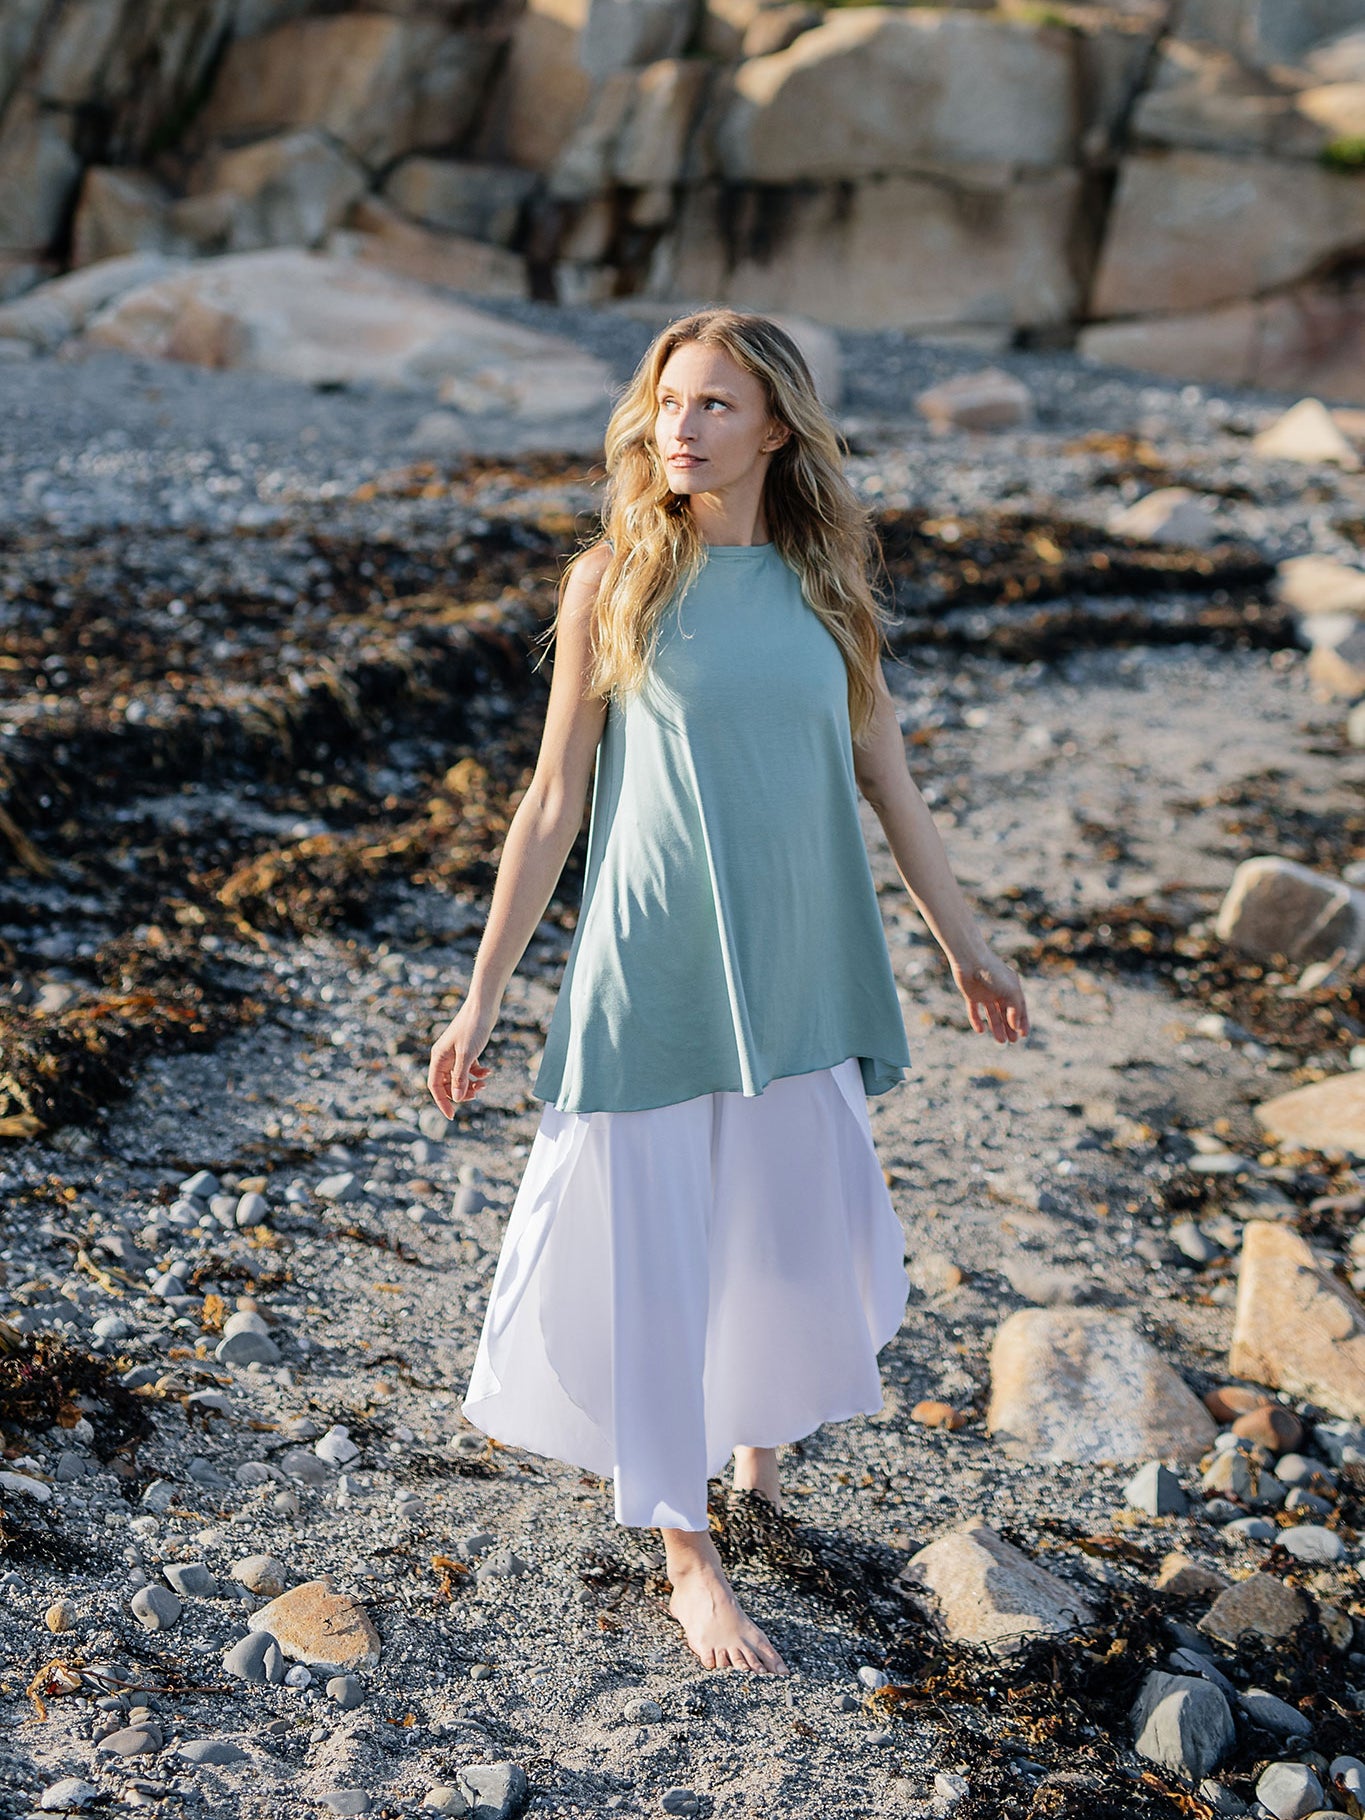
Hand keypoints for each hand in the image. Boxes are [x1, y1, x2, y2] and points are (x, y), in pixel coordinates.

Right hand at [427, 999, 496, 1114]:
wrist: (484, 1007)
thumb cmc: (473, 1028)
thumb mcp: (467, 1055)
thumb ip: (460, 1077)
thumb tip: (456, 1098)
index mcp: (438, 1058)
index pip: (435, 1086)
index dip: (442, 1102)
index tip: (452, 1115)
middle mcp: (444, 1057)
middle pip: (447, 1084)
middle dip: (460, 1092)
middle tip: (476, 1095)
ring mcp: (455, 1054)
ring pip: (459, 1077)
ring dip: (471, 1084)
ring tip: (484, 1084)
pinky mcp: (467, 1050)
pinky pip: (469, 1068)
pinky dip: (478, 1073)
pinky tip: (487, 1072)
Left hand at [950, 949, 1029, 1043]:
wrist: (970, 960)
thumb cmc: (994, 973)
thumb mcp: (1011, 992)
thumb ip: (1016, 1009)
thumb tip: (1016, 1026)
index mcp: (1012, 987)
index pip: (1019, 1007)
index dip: (1022, 1021)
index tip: (1024, 1035)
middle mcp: (999, 990)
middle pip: (1006, 1013)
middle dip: (1010, 1027)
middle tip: (1013, 1041)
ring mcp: (985, 993)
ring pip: (992, 1014)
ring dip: (997, 1027)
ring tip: (1001, 1041)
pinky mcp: (970, 994)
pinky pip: (974, 1010)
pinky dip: (977, 1021)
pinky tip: (981, 1030)